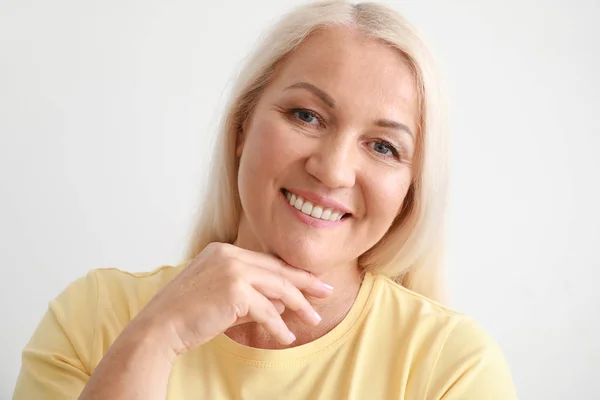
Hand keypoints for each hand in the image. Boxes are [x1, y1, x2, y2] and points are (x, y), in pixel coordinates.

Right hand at [131, 242, 332, 356]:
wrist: (159, 327)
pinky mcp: (235, 290)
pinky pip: (267, 310)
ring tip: (313, 319)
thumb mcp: (222, 299)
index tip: (310, 281)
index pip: (266, 262)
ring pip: (278, 287)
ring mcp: (232, 269)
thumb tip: (282, 302)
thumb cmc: (187, 315)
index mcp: (224, 251)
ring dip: (299, 305)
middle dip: (305, 283)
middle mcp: (229, 254)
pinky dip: (279, 325)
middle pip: (277, 270)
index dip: (291, 273)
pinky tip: (287, 336)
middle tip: (326, 292)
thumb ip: (251, 296)